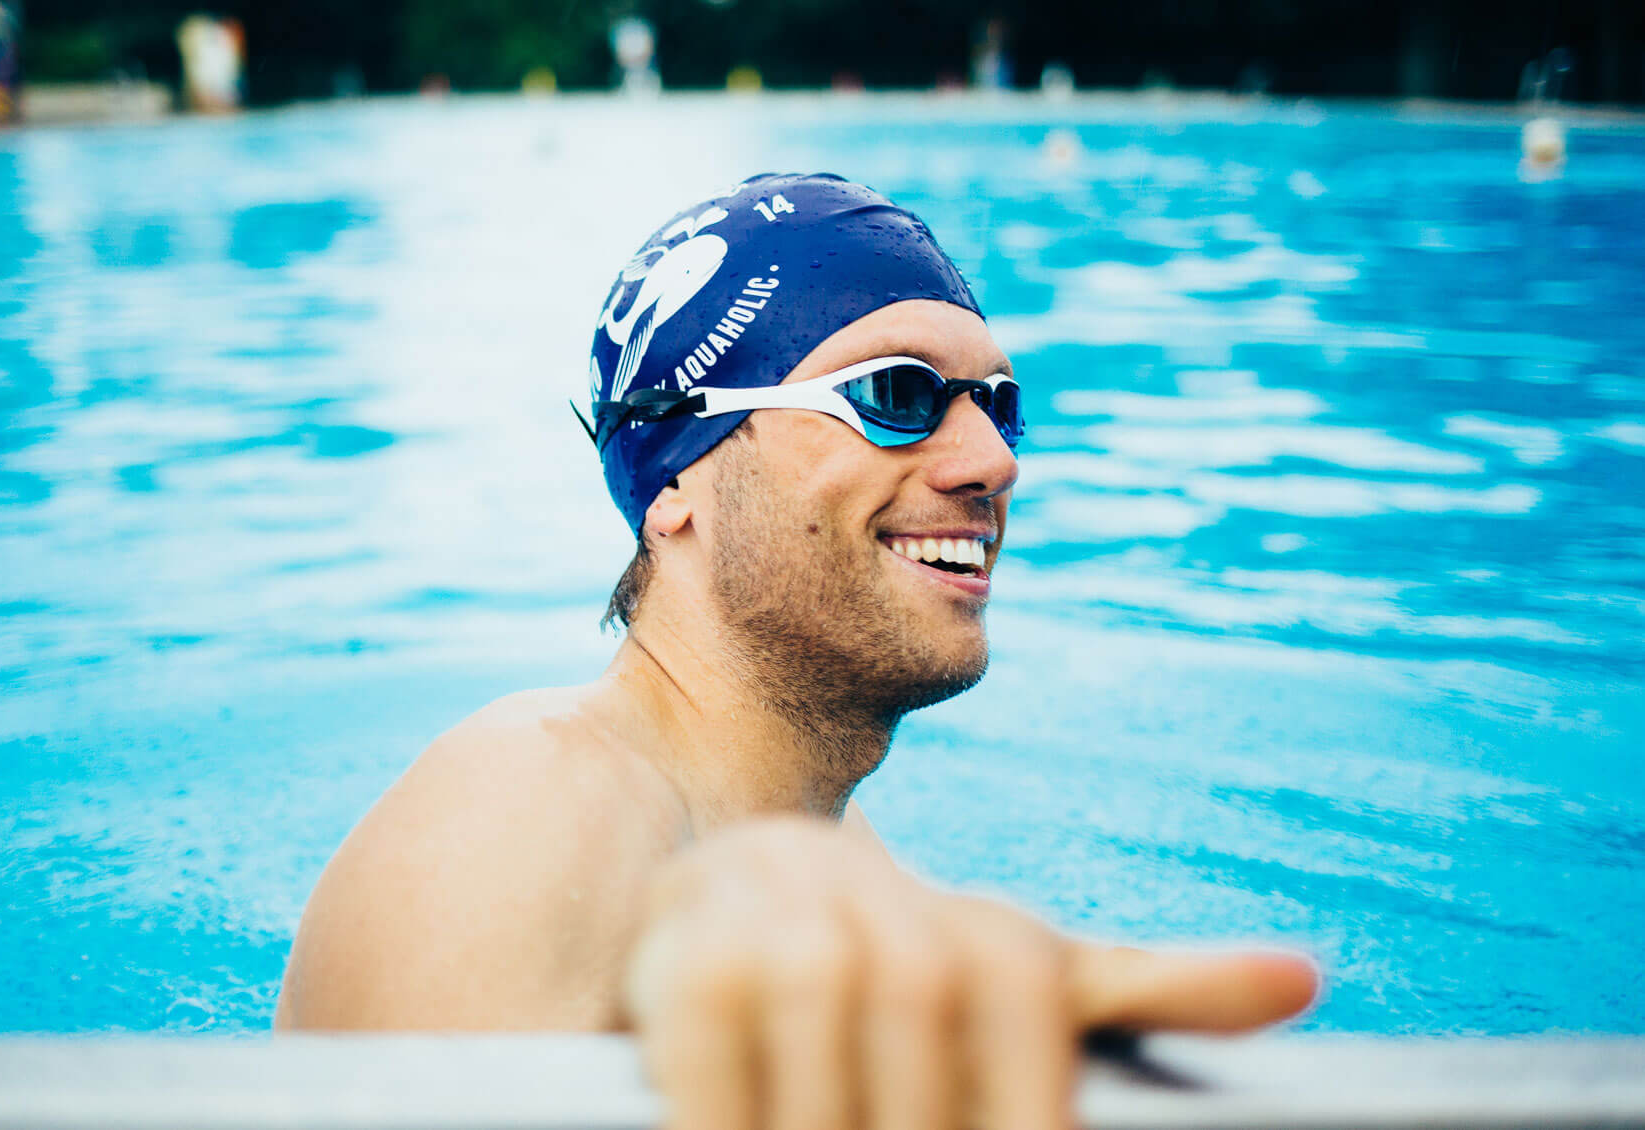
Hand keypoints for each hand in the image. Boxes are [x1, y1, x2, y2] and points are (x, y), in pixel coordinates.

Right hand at [623, 817, 1316, 1129]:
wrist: (746, 889)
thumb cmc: (907, 967)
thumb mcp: (1034, 986)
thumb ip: (1155, 988)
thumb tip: (1300, 978)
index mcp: (998, 945)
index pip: (1032, 1055)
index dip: (1021, 1117)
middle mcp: (900, 915)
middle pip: (928, 1064)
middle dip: (918, 1129)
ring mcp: (793, 928)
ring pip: (829, 1073)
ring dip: (824, 1127)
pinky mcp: (696, 957)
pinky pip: (720, 1076)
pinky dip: (731, 1119)